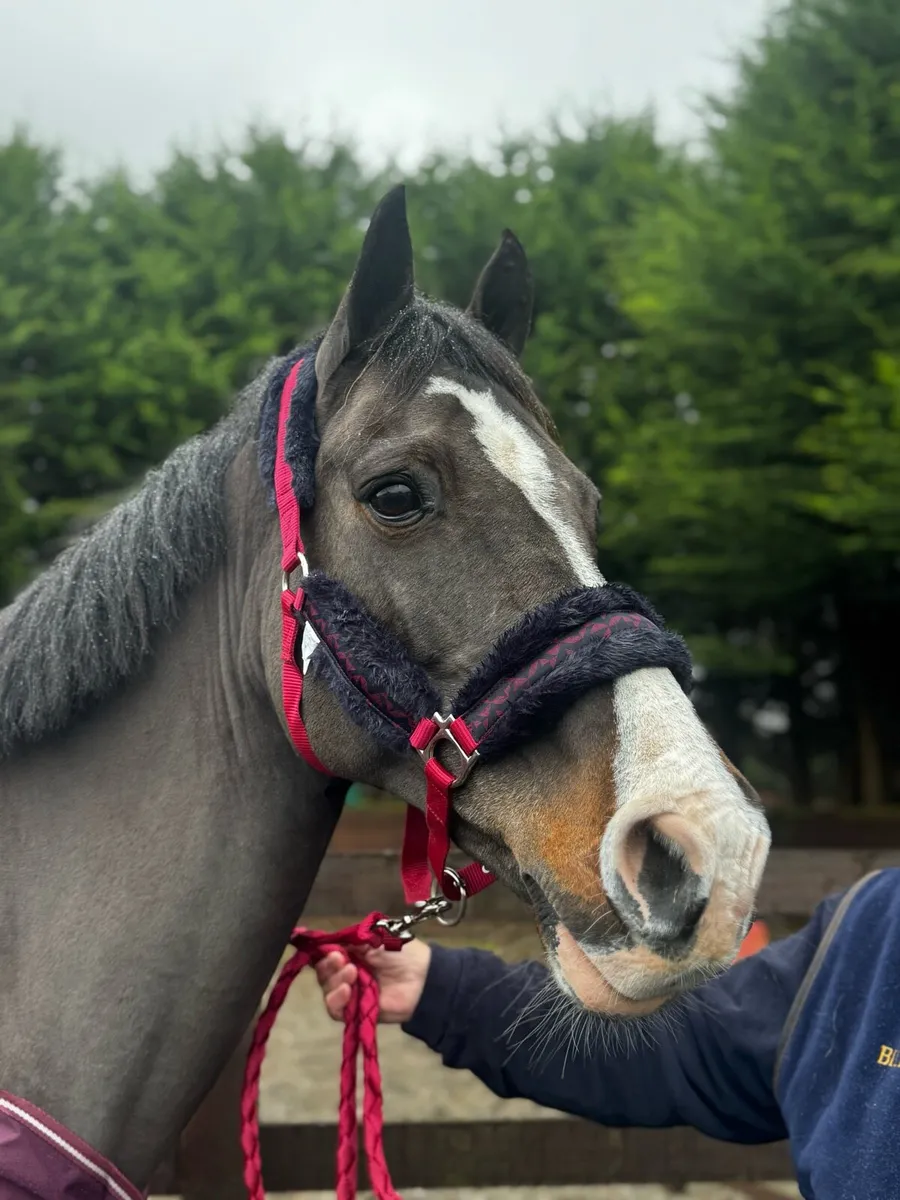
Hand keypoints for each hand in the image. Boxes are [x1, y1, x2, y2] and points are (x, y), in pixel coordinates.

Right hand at [315, 938, 431, 1024]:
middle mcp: (347, 974)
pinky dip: (336, 1000)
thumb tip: (324, 941)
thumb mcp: (374, 937)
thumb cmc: (400, 952)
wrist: (421, 977)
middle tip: (340, 960)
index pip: (326, 955)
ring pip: (327, 991)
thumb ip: (348, 940)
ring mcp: (351, 994)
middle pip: (323, 974)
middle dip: (328, 966)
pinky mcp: (355, 1012)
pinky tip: (347, 990)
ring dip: (334, 981)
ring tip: (351, 973)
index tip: (326, 949)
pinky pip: (335, 1010)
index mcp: (351, 954)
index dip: (322, 953)